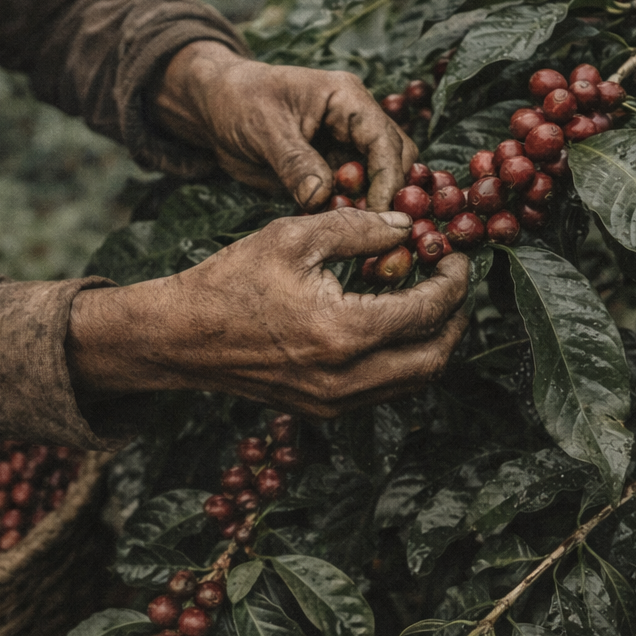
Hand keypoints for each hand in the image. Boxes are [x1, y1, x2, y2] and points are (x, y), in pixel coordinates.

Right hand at [66, 209, 469, 417]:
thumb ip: (359, 228)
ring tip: (430, 302)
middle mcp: (345, 377)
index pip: (427, 311)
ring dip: (433, 342)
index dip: (453, 281)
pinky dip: (403, 360)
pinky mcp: (322, 409)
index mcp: (343, 331)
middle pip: (434, 358)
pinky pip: (384, 391)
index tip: (455, 256)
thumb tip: (409, 226)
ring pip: (414, 381)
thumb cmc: (231, 280)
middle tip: (454, 283)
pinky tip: (394, 326)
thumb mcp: (293, 235)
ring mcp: (334, 400)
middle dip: (456, 318)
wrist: (180, 337)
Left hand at [154, 41, 417, 210]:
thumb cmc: (239, 102)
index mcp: (347, 99)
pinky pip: (353, 196)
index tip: (379, 214)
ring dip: (372, 208)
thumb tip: (321, 197)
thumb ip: (295, 162)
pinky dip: (351, 215)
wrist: (216, 106)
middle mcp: (355, 122)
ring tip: (358, 237)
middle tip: (371, 231)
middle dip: (388, 195)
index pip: (384, 140)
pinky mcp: (331, 171)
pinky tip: (342, 236)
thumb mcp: (265, 128)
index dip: (387, 178)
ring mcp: (345, 147)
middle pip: (396, 160)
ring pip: (379, 181)